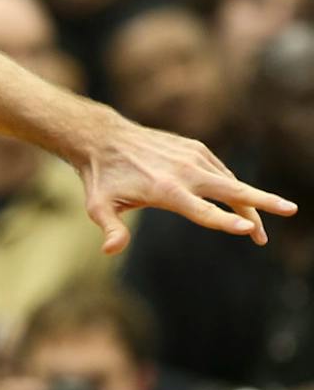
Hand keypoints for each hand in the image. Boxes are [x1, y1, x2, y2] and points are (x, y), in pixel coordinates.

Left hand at [77, 113, 295, 253]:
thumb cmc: (102, 178)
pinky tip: (237, 203)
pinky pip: (221, 172)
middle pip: (233, 189)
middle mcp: (184, 171)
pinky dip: (233, 188)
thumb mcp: (99, 207)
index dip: (225, 221)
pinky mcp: (195, 148)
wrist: (104, 138)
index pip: (202, 210)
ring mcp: (193, 157)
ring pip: (231, 183)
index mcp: (166, 190)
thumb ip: (111, 229)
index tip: (248, 229)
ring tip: (257, 230)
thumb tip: (110, 250)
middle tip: (290, 211)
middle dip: (263, 201)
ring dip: (250, 203)